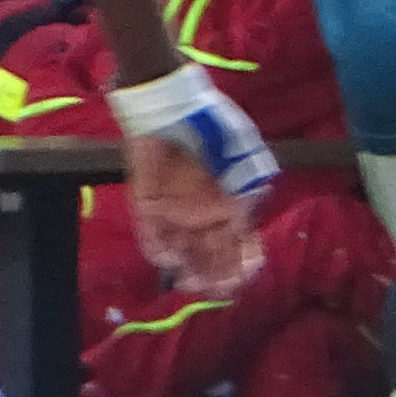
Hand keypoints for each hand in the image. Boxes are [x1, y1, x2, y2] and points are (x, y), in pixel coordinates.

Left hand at [126, 126, 261, 295]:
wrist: (172, 107)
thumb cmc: (214, 126)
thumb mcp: (243, 154)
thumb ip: (247, 186)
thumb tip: (246, 219)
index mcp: (233, 206)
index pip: (243, 246)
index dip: (244, 265)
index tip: (242, 277)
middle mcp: (205, 215)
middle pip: (214, 257)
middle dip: (217, 277)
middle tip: (216, 289)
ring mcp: (176, 213)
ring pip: (184, 254)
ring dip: (189, 271)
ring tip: (191, 282)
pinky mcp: (148, 207)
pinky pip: (150, 237)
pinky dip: (158, 250)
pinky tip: (169, 258)